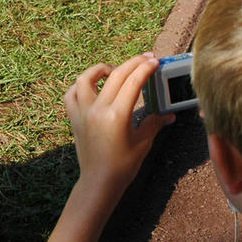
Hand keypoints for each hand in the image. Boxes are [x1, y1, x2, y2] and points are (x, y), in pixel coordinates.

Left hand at [63, 55, 174, 192]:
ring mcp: (82, 113)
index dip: (145, 68)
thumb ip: (155, 123)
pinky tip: (93, 86)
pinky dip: (80, 86)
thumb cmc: (122, 166)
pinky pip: (71, 94)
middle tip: (146, 59)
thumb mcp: (143, 143)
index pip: (133, 82)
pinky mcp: (74, 118)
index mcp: (116, 115)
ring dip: (101, 69)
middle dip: (133, 63)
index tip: (154, 61)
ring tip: (115, 71)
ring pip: (86, 78)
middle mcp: (97, 110)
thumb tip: (170, 114)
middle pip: (115, 75)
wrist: (98, 182)